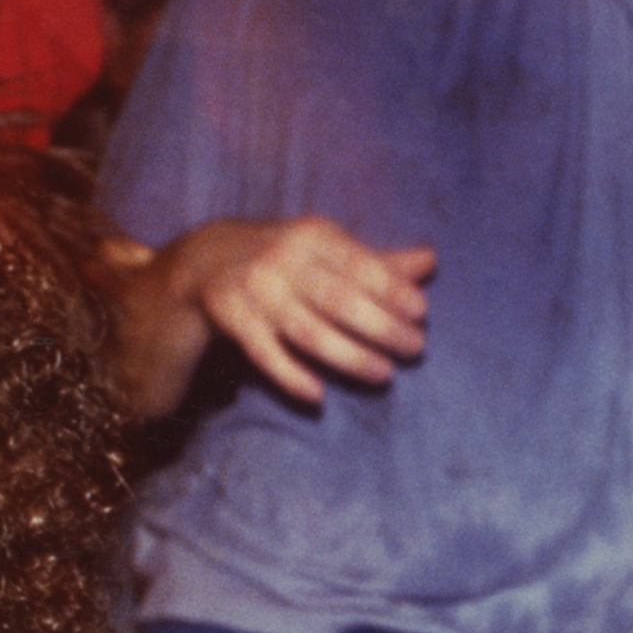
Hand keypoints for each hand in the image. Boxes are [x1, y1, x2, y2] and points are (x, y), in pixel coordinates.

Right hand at [173, 216, 435, 404]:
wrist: (203, 260)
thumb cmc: (284, 258)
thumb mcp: (325, 249)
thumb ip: (376, 261)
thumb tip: (430, 259)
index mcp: (312, 236)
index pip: (359, 264)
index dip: (391, 288)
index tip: (421, 312)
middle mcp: (282, 259)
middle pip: (339, 299)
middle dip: (381, 326)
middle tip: (415, 348)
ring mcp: (254, 290)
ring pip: (307, 330)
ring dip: (348, 355)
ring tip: (384, 374)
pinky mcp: (231, 319)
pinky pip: (264, 353)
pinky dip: (290, 375)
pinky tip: (318, 396)